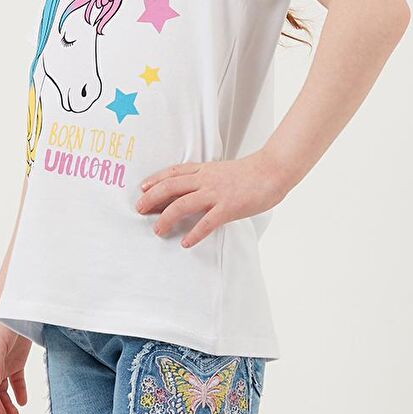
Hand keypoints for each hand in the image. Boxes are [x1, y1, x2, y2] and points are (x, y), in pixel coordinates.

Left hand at [135, 149, 289, 248]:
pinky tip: (186, 243)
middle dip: (152, 198)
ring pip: (183, 204)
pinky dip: (194, 233)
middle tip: (140, 210)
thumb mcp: (223, 171)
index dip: (155, 180)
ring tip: (158, 230)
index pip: (174, 172)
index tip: (142, 189)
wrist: (272, 171)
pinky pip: (207, 222)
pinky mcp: (229, 207)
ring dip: (166, 218)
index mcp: (205, 170)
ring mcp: (216, 193)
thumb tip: (195, 191)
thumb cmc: (251, 173)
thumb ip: (207, 180)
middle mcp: (206, 180)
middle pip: (171, 187)